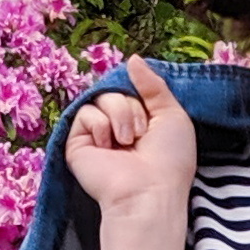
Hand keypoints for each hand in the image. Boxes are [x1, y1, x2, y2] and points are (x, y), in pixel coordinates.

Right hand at [64, 56, 196, 232]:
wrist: (149, 191)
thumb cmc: (169, 160)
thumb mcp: (172, 113)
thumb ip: (153, 84)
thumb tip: (132, 59)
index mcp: (140, 121)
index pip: (132, 88)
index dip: (142, 92)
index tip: (152, 113)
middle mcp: (117, 127)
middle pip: (117, 89)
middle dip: (133, 107)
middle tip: (142, 134)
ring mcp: (96, 135)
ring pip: (102, 97)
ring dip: (121, 115)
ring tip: (127, 141)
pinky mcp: (77, 143)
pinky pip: (85, 112)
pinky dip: (101, 125)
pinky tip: (108, 146)